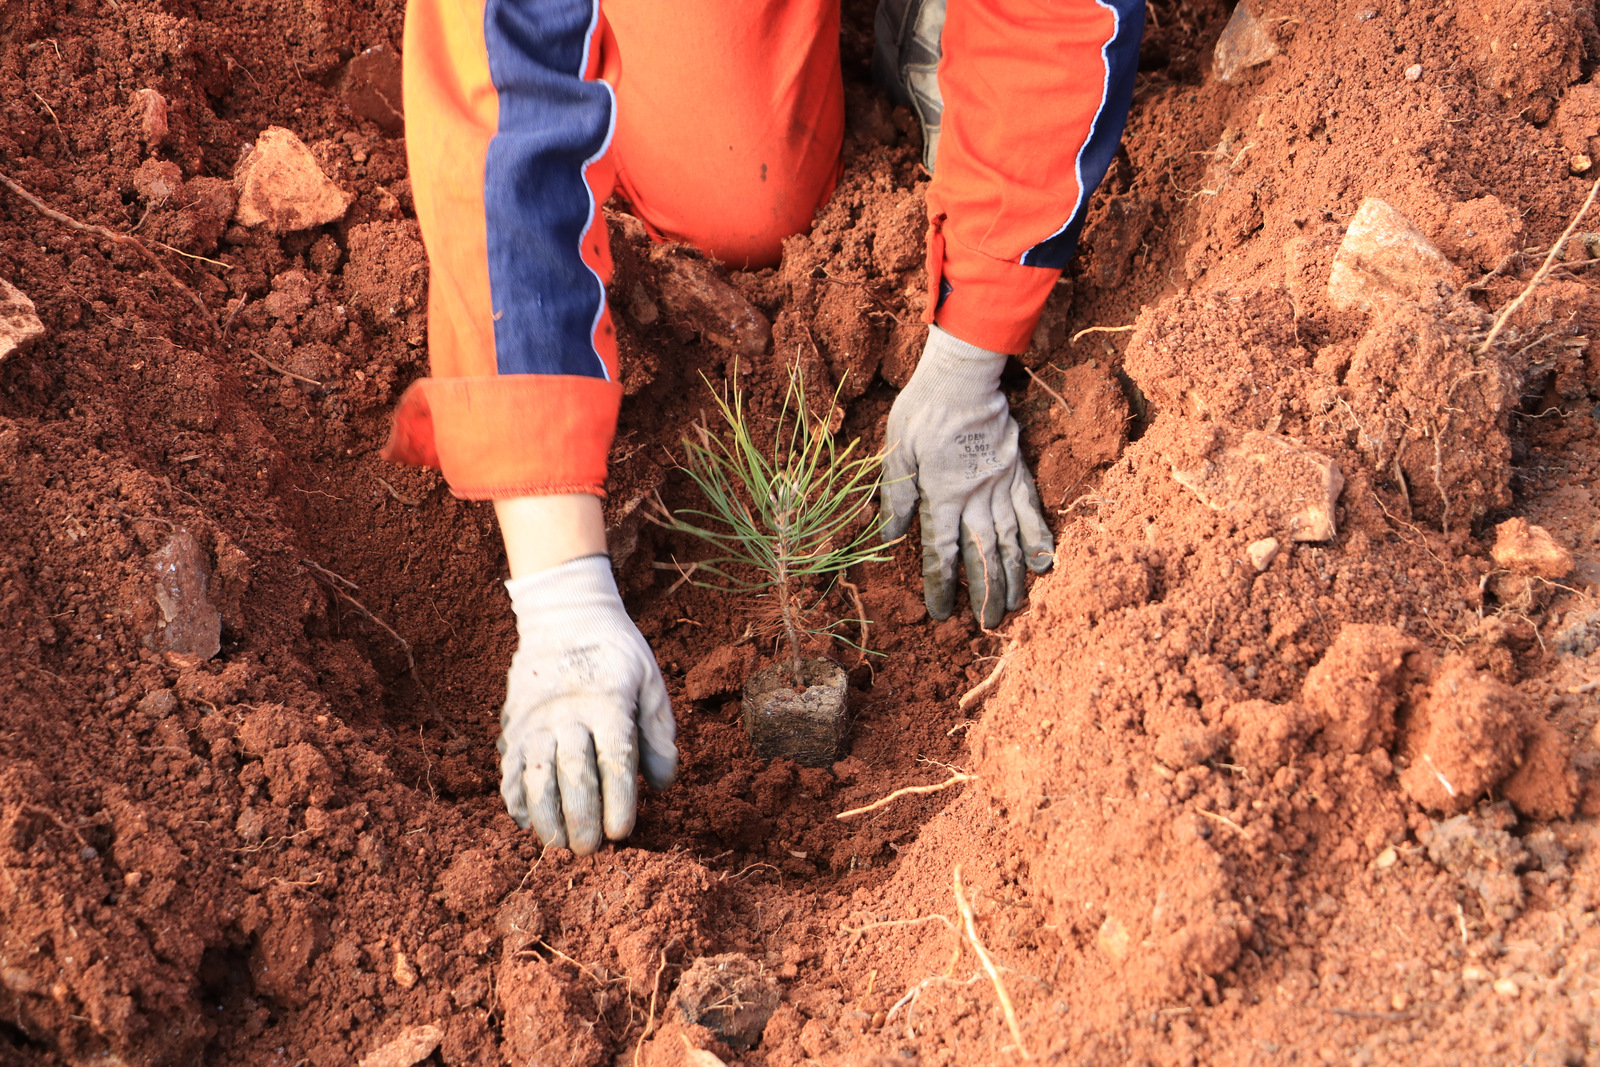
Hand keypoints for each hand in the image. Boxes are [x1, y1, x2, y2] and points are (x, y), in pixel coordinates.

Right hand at [497, 555, 676, 853]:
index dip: (618, 800)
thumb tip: (661, 786)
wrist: (565, 615)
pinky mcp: (514, 722)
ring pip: (536, 775)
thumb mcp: (652, 682)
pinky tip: (528, 821)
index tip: (623, 832)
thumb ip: (659, 734)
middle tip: (592, 848)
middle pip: (573, 774)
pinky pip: (510, 766)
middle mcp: (568, 711)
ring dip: (547, 815)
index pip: (614, 759)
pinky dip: (516, 797)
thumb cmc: (618, 655)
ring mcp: (535, 718)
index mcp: (608, 701)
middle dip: (583, 818)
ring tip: (559, 843)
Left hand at [880, 326, 1053, 628]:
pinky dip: (1040, 540)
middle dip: (985, 595)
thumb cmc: (923, 411)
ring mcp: (1001, 486)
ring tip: (1014, 607)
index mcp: (941, 495)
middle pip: (982, 556)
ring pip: (1009, 541)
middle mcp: (975, 497)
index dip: (941, 586)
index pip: (942, 552)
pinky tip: (1045, 565)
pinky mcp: (1018, 472)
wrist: (963, 376)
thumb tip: (889, 537)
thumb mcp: (896, 452)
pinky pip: (1032, 512)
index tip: (941, 613)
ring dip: (1012, 578)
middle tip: (988, 625)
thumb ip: (895, 496)